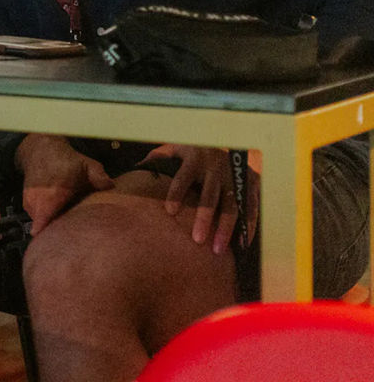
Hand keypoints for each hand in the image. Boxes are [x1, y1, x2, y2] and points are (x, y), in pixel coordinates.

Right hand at [15, 133, 113, 234]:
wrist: (40, 150)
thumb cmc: (65, 160)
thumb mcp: (86, 165)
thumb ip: (99, 177)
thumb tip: (112, 187)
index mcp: (50, 196)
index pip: (43, 224)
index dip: (52, 239)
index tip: (63, 247)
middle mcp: (36, 203)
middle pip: (46, 231)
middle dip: (60, 237)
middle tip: (79, 239)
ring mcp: (29, 205)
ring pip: (43, 225)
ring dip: (55, 226)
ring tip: (71, 225)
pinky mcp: (27, 206)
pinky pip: (38, 219)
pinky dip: (48, 220)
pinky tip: (61, 215)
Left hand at [144, 144, 258, 253]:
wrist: (229, 138)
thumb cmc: (195, 149)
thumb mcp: (177, 147)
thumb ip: (159, 157)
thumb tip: (138, 168)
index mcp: (195, 159)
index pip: (183, 177)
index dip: (176, 193)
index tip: (169, 211)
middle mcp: (216, 168)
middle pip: (209, 196)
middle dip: (203, 218)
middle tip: (197, 240)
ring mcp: (234, 177)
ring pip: (231, 206)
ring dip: (225, 228)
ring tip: (217, 249)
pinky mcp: (250, 183)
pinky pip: (250, 207)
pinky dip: (248, 226)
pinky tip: (241, 244)